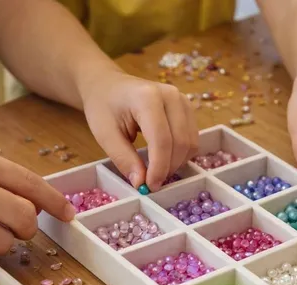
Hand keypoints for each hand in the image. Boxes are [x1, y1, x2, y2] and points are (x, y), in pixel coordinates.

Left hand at [81, 70, 197, 191]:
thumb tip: (141, 183)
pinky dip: (181, 155)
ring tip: (156, 171)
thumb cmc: (104, 106)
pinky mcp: (187, 108)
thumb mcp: (105, 135)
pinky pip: (192, 138)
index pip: (161, 140)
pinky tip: (164, 159)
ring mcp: (182, 100)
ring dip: (176, 163)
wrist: (108, 85)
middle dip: (168, 168)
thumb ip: (124, 159)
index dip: (158, 168)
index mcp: (147, 98)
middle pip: (180, 142)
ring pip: (190, 142)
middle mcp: (171, 96)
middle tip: (152, 183)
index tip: (150, 186)